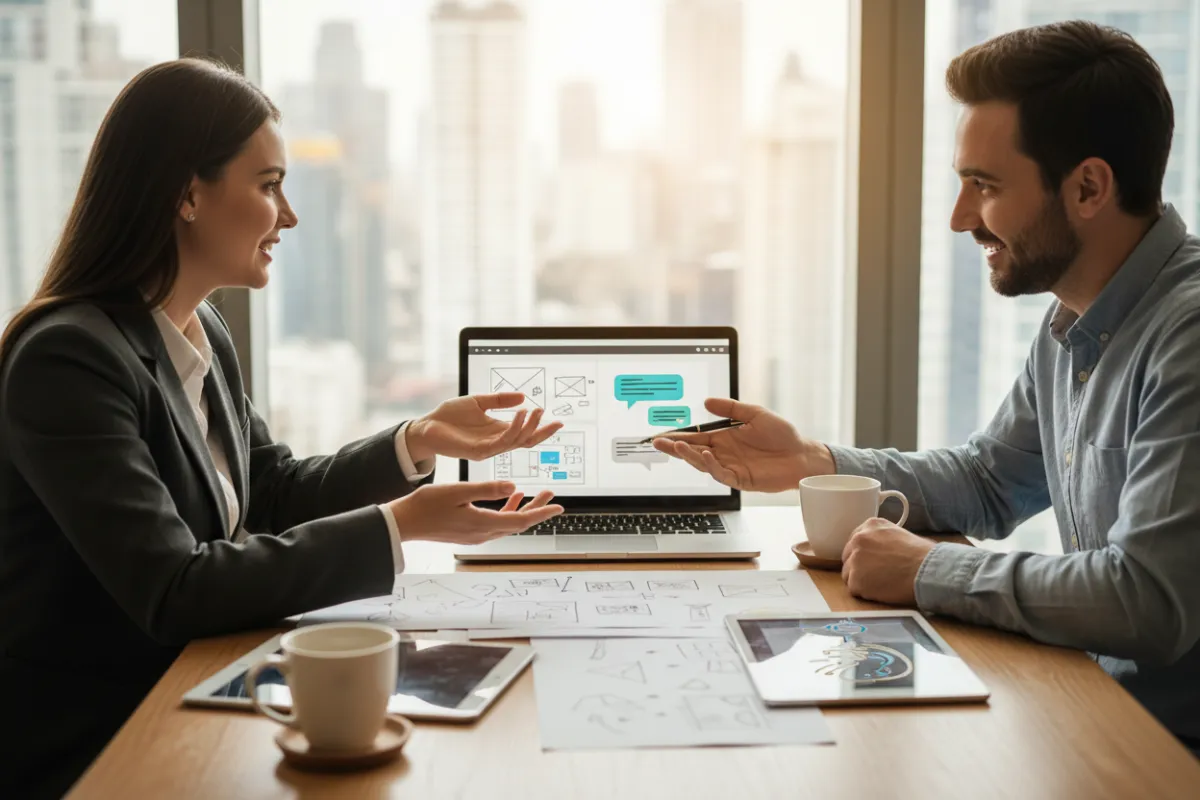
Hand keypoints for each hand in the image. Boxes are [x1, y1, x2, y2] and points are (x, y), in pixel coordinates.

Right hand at [386, 482, 562, 544]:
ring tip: (536, 493)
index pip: (520, 520)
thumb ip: (486, 489)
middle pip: (518, 522)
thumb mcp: (457, 491)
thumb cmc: (426, 506)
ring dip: (524, 508)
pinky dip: (507, 510)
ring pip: (508, 522)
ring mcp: (476, 534)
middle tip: (551, 495)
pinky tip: (511, 497)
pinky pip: (496, 522)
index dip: (541, 513)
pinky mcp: (469, 531)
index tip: (558, 506)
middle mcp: (482, 533)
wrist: (404, 523)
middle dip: (537, 509)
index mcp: (482, 523)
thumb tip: (513, 486)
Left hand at [406, 393, 562, 462]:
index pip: (525, 433)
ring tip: (534, 411)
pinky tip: (518, 415)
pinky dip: (512, 429)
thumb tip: (522, 396)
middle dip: (540, 431)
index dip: (541, 429)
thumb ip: (499, 400)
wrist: (426, 426)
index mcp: (497, 431)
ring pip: (515, 442)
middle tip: (550, 417)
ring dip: (527, 427)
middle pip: (525, 441)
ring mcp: (487, 448)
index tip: (558, 421)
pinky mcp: (477, 451)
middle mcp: (495, 442)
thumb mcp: (478, 401)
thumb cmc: (449, 416)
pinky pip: (500, 443)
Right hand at [651, 398, 833, 491]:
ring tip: (679, 446)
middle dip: (675, 447)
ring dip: (690, 455)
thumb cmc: (782, 435)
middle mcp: (724, 453)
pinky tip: (706, 455)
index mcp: (724, 437)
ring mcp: (731, 467)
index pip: (696, 436)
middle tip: (658, 442)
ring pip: (703, 463)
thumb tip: (707, 402)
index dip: (678, 436)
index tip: (661, 434)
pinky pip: (721, 474)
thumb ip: (732, 409)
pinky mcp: (740, 479)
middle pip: (693, 451)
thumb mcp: (755, 413)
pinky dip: (711, 466)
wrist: (802, 455)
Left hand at [840, 518, 935, 605]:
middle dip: (859, 566)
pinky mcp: (855, 580)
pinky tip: (881, 591)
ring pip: (848, 573)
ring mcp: (855, 559)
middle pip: (849, 556)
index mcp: (870, 525)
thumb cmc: (923, 555)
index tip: (872, 561)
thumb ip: (882, 539)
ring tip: (881, 583)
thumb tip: (879, 549)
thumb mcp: (900, 534)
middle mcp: (859, 539)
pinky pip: (854, 589)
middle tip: (876, 575)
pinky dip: (865, 593)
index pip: (856, 541)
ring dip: (860, 580)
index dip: (864, 554)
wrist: (928, 571)